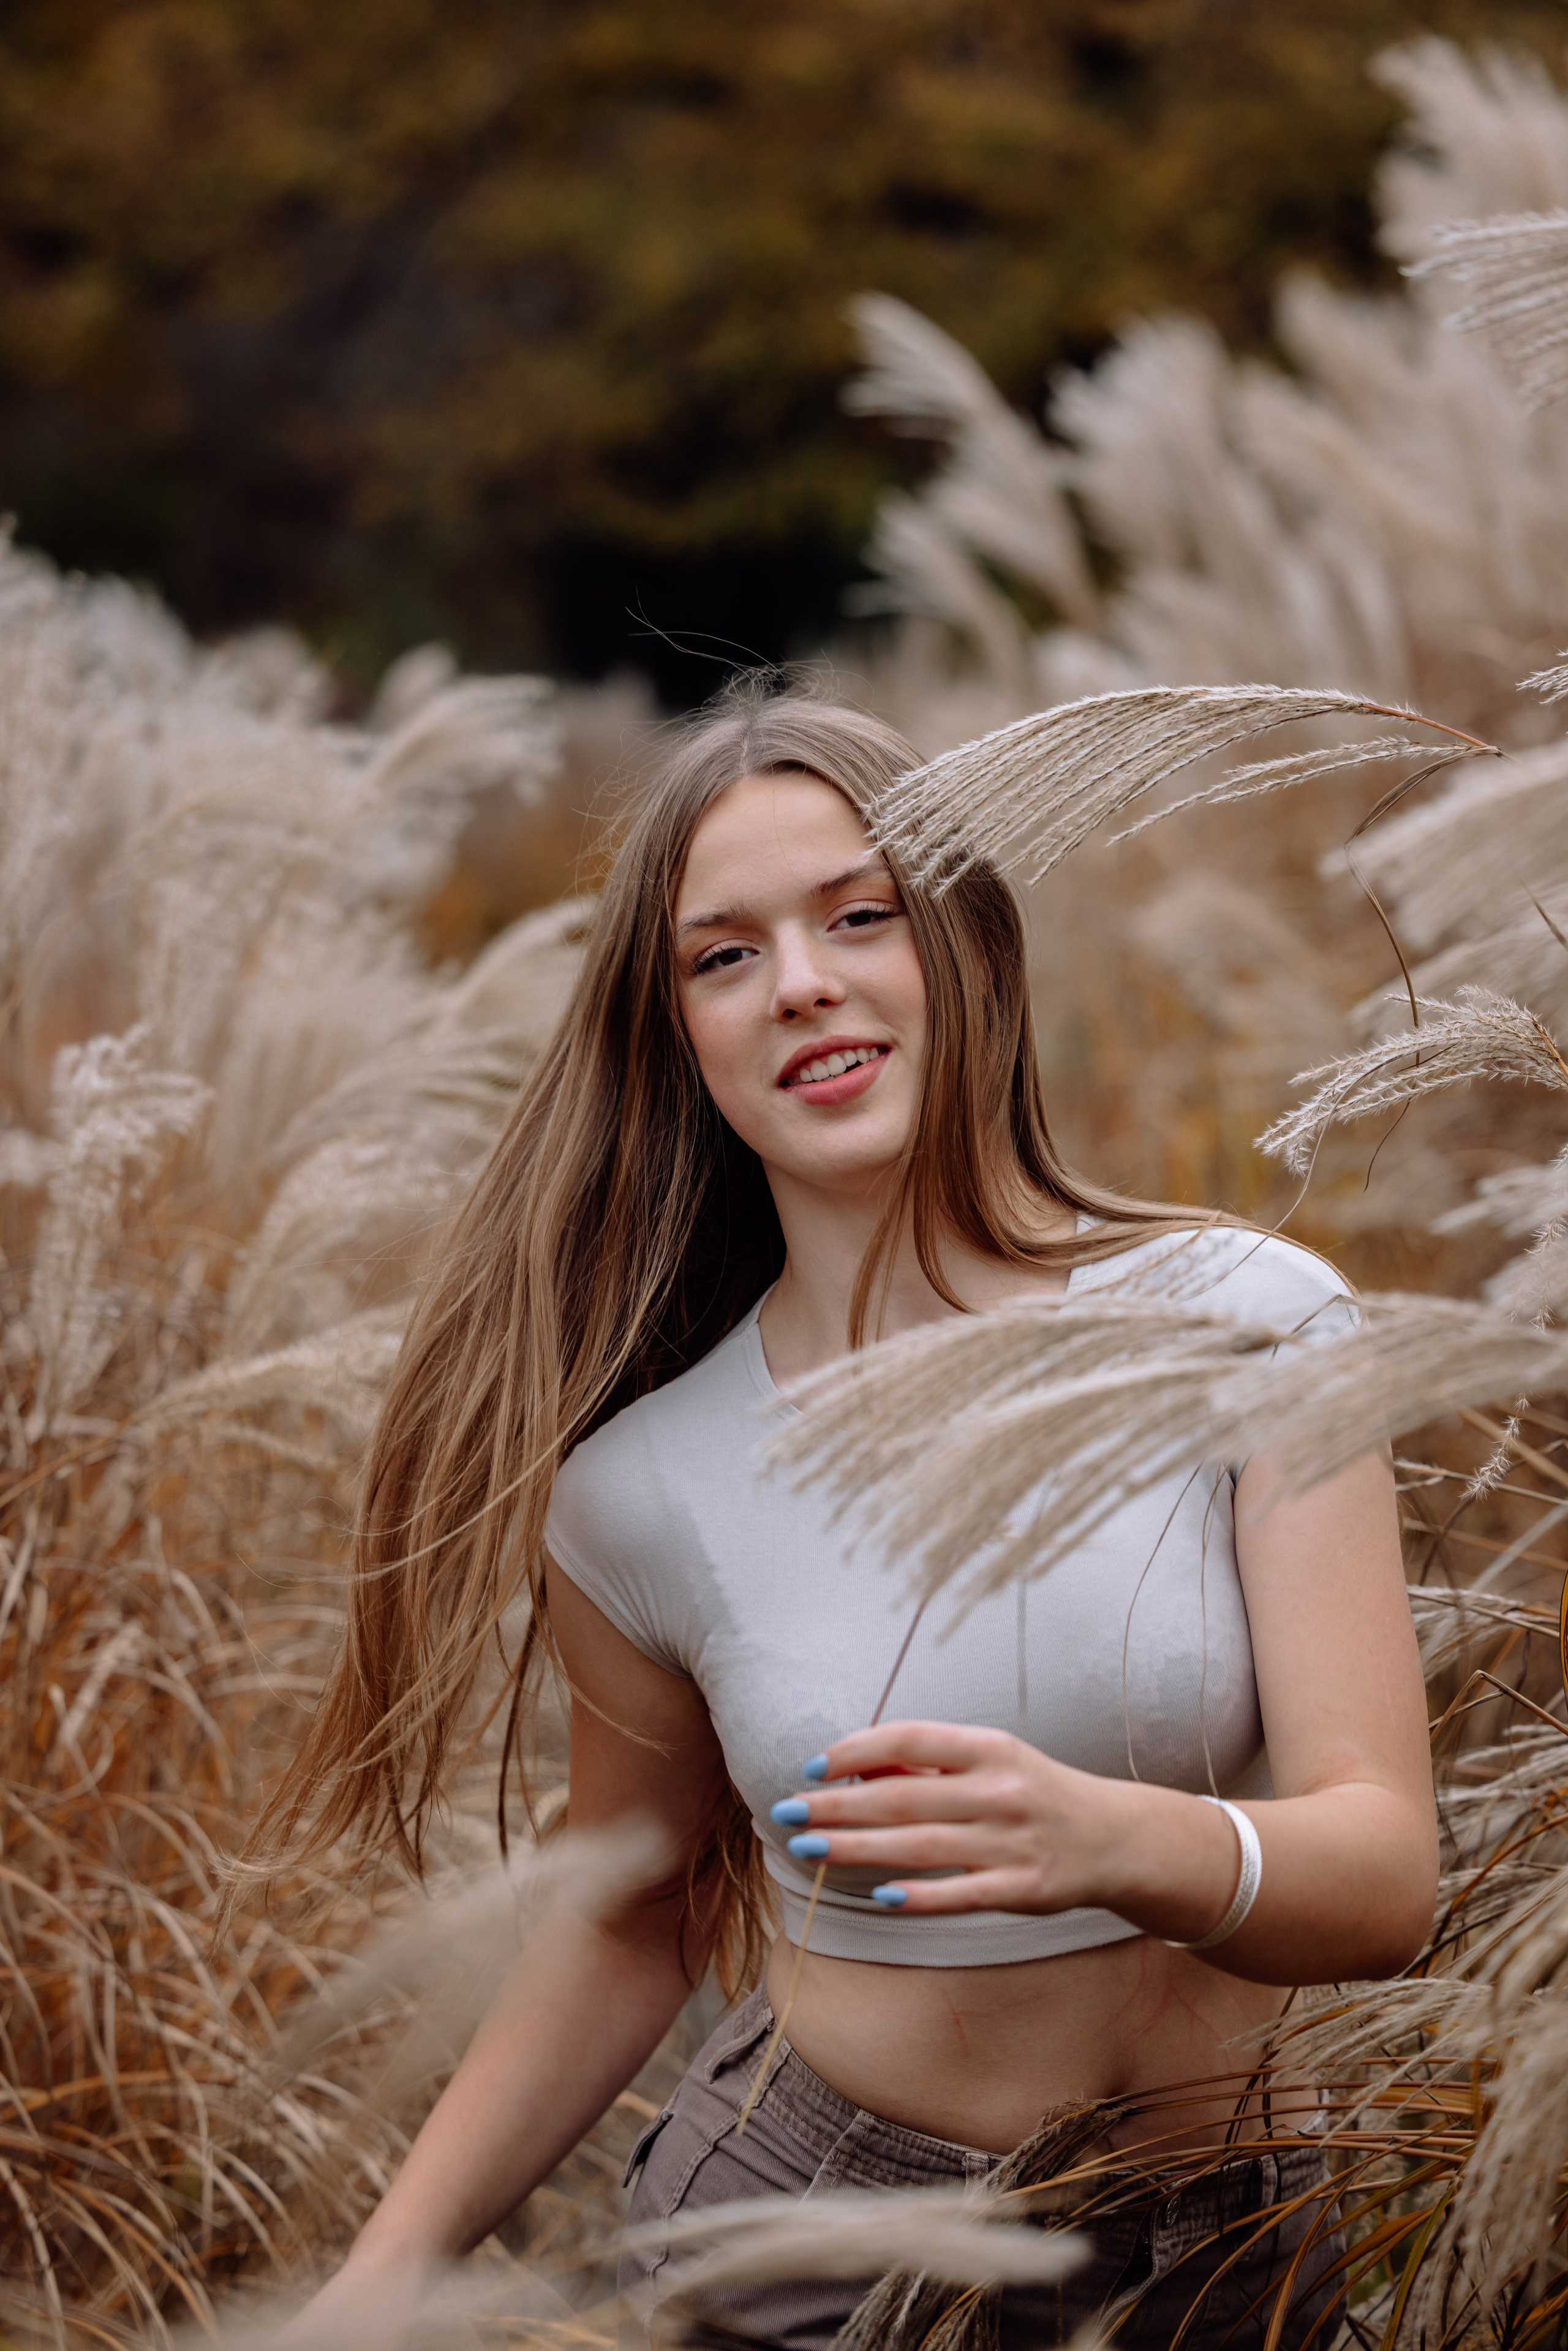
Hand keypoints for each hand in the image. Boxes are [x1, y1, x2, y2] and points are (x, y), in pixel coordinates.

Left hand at [772, 1720, 1236, 1924]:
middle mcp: (1000, 1789)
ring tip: (808, 1850)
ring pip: (921, 1845)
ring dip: (857, 1848)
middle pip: (903, 1795)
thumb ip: (929, 1765)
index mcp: (990, 1747)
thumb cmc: (1036, 1793)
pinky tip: (880, 1896)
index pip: (909, 1738)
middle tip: (786, 1812)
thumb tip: (856, 1768)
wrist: (1116, 1838)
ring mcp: (1013, 1840)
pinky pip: (963, 1893)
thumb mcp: (992, 1762)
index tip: (814, 1764)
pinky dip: (921, 1896)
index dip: (856, 1750)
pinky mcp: (1024, 1888)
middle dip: (837, 1804)